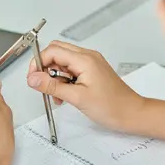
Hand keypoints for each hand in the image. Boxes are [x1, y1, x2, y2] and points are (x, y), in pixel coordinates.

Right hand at [27, 41, 144, 132]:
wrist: (132, 114)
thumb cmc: (112, 106)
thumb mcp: (77, 98)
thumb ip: (52, 86)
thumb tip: (33, 79)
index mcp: (84, 59)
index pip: (52, 51)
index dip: (38, 63)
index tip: (33, 78)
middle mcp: (87, 57)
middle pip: (56, 52)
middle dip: (45, 68)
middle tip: (42, 85)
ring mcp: (90, 63)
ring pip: (62, 61)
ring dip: (54, 76)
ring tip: (56, 94)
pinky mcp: (91, 71)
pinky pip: (71, 69)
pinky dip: (63, 80)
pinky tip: (64, 94)